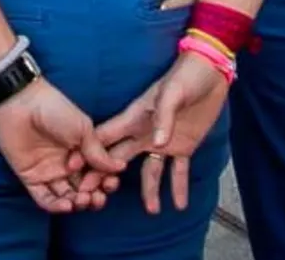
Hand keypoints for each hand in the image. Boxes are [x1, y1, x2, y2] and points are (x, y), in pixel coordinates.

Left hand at [0, 77, 124, 212]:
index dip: (105, 182)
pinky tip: (67, 205)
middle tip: (97, 196)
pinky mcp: (30, 177)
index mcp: (80, 151)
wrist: (21, 103)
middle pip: (83, 189)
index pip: (97, 174)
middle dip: (94, 197)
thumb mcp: (83, 128)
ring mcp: (48, 172)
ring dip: (77, 204)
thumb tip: (120, 167)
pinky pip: (44, 199)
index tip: (110, 182)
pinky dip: (56, 206)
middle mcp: (65, 165)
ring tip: (82, 199)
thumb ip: (98, 152)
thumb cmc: (54, 109)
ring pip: (66, 197)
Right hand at [96, 52, 229, 214]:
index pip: (106, 138)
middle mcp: (144, 133)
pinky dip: (178, 187)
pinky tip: (178, 205)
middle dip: (105, 177)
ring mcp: (163, 142)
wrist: (209, 72)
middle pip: (119, 159)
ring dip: (149, 190)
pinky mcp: (184, 146)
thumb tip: (157, 145)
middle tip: (94, 197)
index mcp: (135, 117)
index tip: (75, 171)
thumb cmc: (185, 76)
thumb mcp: (172, 92)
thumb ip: (163, 117)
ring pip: (150, 170)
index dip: (90, 153)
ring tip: (151, 211)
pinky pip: (178, 171)